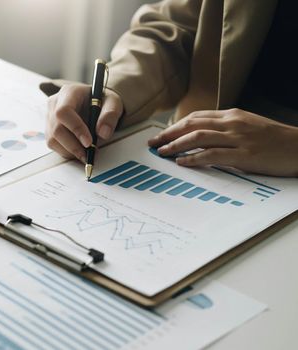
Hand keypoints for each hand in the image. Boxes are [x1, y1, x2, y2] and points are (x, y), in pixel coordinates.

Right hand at [46, 84, 122, 161]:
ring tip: (86, 153)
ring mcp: (49, 117)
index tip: (88, 142)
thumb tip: (103, 133)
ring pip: (52, 139)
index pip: (64, 111)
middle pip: (56, 129)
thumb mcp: (113, 103)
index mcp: (69, 92)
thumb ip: (110, 115)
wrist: (95, 103)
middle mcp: (55, 103)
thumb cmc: (102, 101)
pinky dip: (66, 152)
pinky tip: (78, 150)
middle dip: (73, 145)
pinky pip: (53, 144)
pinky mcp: (49, 129)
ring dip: (70, 151)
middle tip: (89, 153)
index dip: (75, 128)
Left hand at [148, 108, 297, 176]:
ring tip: (161, 152)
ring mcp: (238, 138)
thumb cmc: (274, 140)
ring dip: (175, 145)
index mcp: (232, 115)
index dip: (175, 125)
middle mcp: (232, 123)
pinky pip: (212, 155)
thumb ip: (225, 129)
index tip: (161, 134)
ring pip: (198, 137)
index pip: (196, 117)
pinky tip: (181, 162)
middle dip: (168, 133)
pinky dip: (193, 158)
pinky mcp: (244, 155)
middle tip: (152, 143)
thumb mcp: (248, 127)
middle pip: (192, 124)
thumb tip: (201, 138)